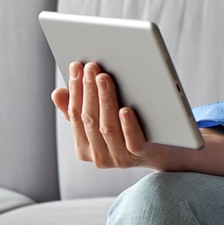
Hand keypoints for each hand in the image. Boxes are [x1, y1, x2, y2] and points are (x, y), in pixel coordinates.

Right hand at [51, 61, 169, 169]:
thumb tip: (58, 92)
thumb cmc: (130, 129)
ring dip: (105, 100)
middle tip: (91, 66)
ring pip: (108, 127)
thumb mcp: (103, 119)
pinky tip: (126, 109)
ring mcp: (119, 158)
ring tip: (104, 78)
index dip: (75, 89)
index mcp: (84, 147)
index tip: (76, 66)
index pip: (74, 114)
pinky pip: (131, 141)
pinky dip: (127, 125)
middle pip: (90, 119)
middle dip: (88, 90)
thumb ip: (80, 110)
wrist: (165, 151)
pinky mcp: (139, 156)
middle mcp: (99, 156)